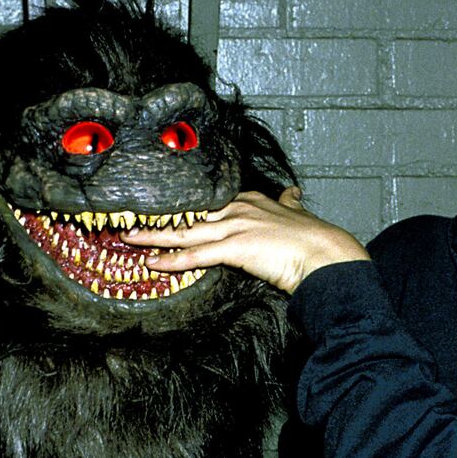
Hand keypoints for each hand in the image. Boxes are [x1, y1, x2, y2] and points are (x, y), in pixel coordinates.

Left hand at [121, 187, 369, 292]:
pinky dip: (172, 260)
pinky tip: (152, 263)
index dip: (187, 208)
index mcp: (253, 201)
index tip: (167, 209)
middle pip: (191, 214)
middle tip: (133, 219)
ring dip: (154, 236)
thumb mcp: (299, 213)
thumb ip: (290, 204)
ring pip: (186, 233)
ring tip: (129, 238)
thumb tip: (292, 193)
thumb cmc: (316, 239)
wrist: (327, 254)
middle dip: (161, 218)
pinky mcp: (234, 248)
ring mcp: (235, 228)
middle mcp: (239, 210)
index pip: (211, 202)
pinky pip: (196, 256)